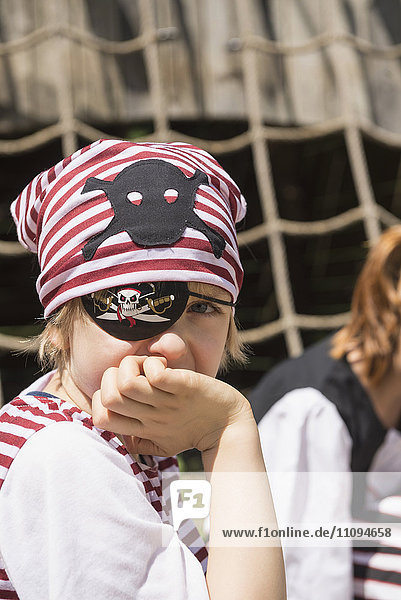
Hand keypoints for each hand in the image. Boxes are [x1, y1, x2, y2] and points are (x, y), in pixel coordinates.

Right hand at [91, 355, 250, 455]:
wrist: (229, 425)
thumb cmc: (193, 429)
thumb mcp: (164, 442)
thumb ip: (140, 440)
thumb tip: (120, 433)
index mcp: (143, 429)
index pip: (101, 418)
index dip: (102, 398)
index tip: (122, 389)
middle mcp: (151, 417)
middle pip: (110, 397)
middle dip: (113, 375)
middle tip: (135, 371)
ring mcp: (167, 402)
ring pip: (127, 382)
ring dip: (133, 365)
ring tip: (150, 365)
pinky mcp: (184, 387)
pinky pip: (157, 374)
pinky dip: (154, 364)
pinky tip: (165, 364)